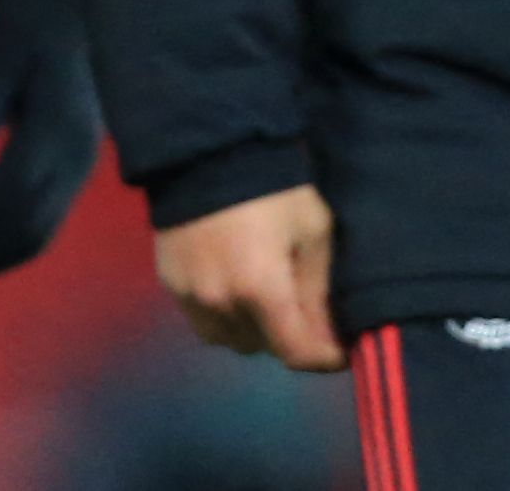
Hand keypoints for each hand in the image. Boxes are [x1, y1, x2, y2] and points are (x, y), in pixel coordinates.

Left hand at [0, 0, 102, 295]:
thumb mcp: (1, 50)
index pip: (14, 189)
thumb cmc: (26, 31)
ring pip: (28, 241)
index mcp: (61, 129)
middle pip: (23, 230)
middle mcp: (76, 163)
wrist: (69, 20)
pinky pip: (29, 234)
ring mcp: (74, 178)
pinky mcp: (63, 186)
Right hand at [153, 183, 340, 371]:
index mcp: (261, 291)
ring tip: (263, 301)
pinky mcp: (170, 283)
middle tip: (301, 310)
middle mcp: (221, 303)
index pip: (297, 353)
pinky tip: (232, 286)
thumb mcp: (313, 233)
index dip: (325, 357)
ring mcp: (189, 296)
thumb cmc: (273, 190)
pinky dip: (223, 315)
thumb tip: (331, 339)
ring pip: (230, 340)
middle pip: (264, 348)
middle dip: (288, 338)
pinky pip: (203, 320)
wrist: (209, 151)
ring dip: (252, 330)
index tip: (339, 348)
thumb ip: (320, 293)